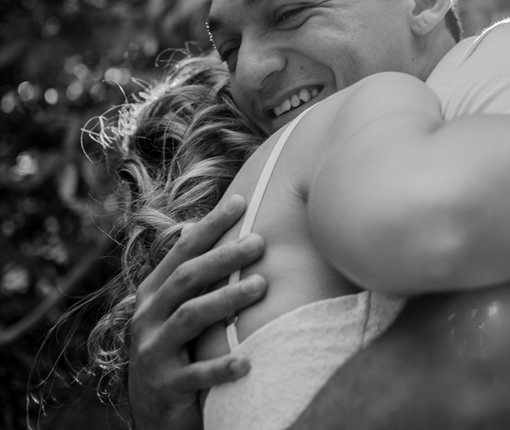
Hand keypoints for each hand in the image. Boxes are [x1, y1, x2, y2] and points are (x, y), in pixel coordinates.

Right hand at [129, 195, 266, 429]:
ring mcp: (153, 352)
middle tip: (260, 242)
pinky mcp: (166, 387)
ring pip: (190, 318)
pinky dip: (221, 367)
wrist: (155, 412)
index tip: (241, 201)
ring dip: (226, 300)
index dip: (210, 225)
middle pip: (187, 279)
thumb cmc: (177, 349)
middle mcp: (147, 318)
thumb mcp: (176, 309)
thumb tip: (202, 225)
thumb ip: (190, 275)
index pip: (182, 251)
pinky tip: (247, 361)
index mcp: (153, 294)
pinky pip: (196, 375)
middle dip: (223, 257)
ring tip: (261, 286)